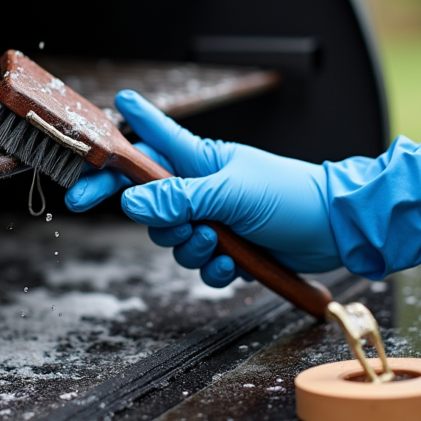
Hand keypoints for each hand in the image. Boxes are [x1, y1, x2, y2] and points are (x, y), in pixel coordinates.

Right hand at [65, 90, 340, 287]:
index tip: (85, 161)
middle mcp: (200, 188)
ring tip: (220, 245)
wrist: (335, 229)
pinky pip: (201, 265)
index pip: (144, 150)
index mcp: (199, 161)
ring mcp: (214, 219)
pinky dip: (214, 269)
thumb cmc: (291, 194)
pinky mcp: (229, 247)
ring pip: (173, 241)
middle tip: (186, 227)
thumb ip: (180, 197)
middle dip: (160, 224)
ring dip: (192, 249)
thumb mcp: (231, 192)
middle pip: (150, 207)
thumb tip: (131, 202)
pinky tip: (234, 265)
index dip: (113, 156)